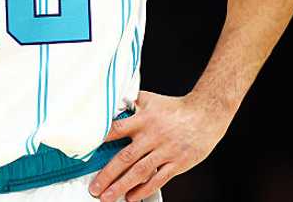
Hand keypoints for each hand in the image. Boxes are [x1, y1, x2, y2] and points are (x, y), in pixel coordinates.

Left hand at [87, 91, 229, 201]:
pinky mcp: (177, 163)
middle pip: (125, 158)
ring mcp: (164, 151)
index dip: (101, 141)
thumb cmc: (176, 108)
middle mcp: (151, 136)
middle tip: (95, 188)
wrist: (206, 114)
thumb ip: (132, 103)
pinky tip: (132, 197)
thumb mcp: (151, 100)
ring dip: (122, 186)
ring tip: (108, 197)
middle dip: (108, 175)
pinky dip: (144, 190)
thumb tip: (113, 103)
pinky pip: (158, 179)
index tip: (86, 153)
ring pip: (140, 172)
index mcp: (143, 120)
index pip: (117, 130)